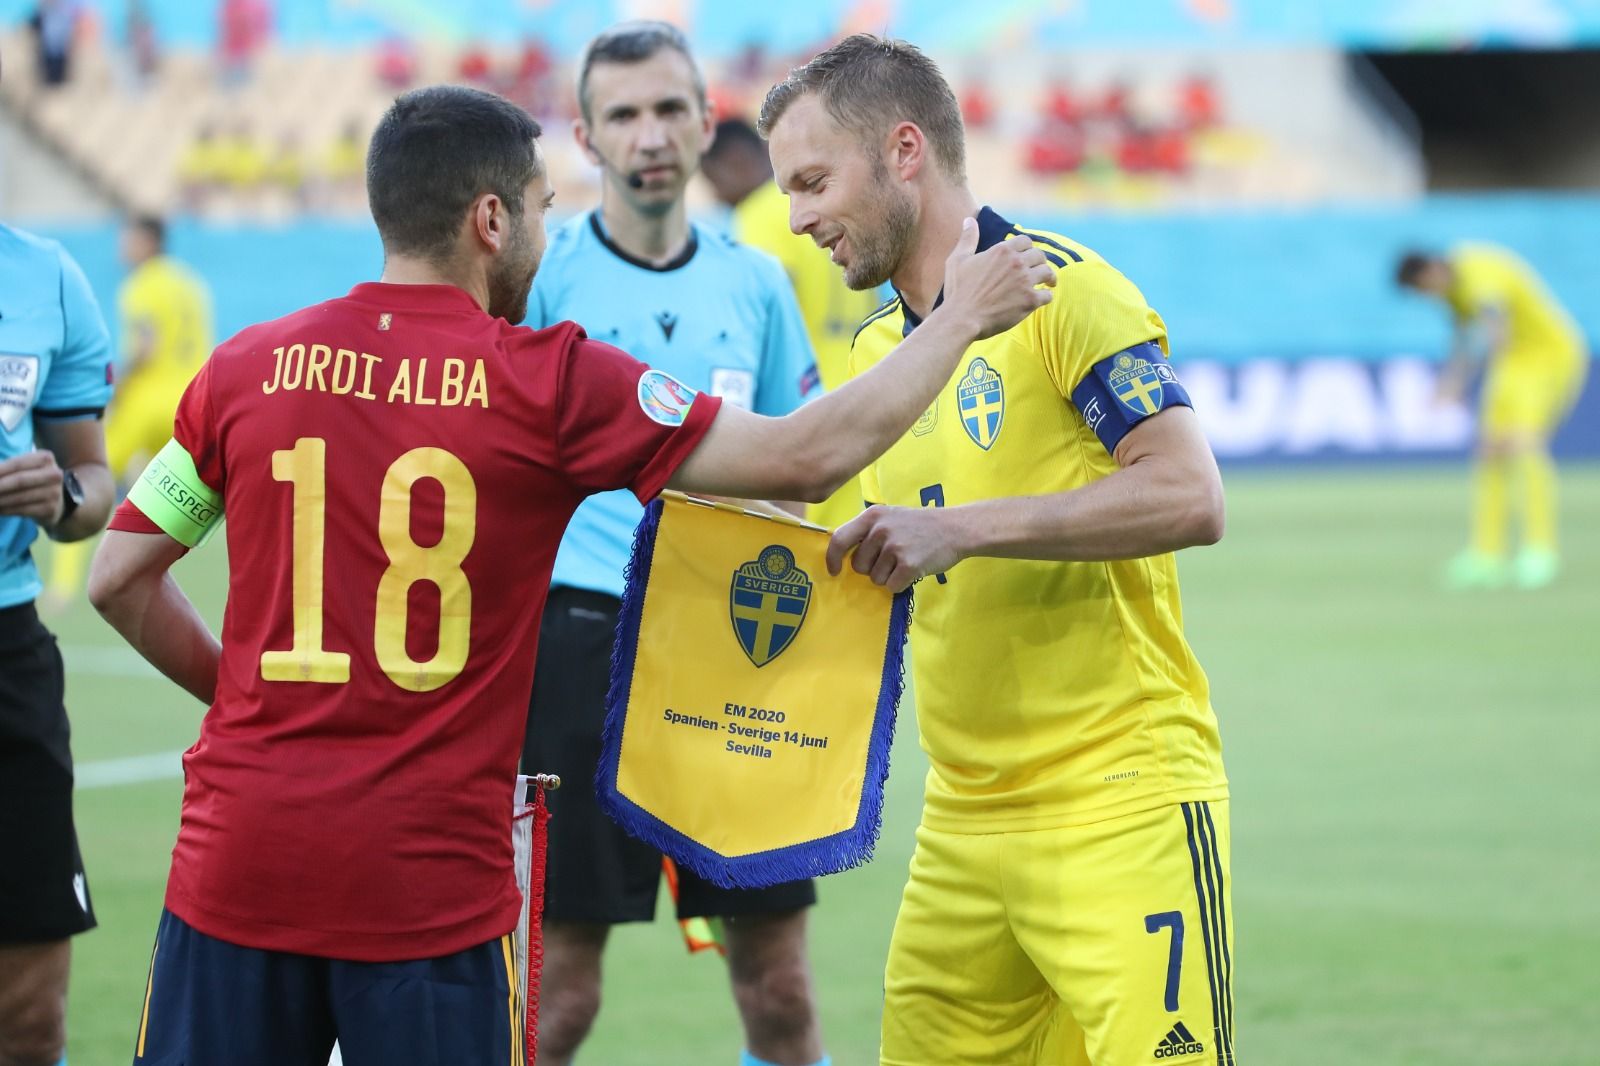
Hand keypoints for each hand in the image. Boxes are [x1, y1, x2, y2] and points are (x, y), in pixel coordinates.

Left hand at [0, 450, 64, 525]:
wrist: (60, 500)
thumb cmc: (34, 479)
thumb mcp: (27, 467)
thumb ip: (7, 467)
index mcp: (46, 458)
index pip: (16, 464)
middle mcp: (54, 474)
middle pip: (19, 480)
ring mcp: (54, 493)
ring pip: (19, 497)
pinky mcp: (50, 509)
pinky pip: (22, 510)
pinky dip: (5, 510)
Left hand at [826, 505, 961, 593]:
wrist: (955, 528)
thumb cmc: (920, 525)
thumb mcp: (890, 516)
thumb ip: (868, 529)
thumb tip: (842, 553)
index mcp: (872, 516)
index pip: (839, 539)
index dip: (832, 558)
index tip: (834, 571)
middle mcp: (880, 530)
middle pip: (858, 565)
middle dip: (872, 568)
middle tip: (892, 558)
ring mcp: (894, 547)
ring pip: (875, 578)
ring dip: (888, 576)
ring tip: (905, 560)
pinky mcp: (908, 565)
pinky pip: (892, 586)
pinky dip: (901, 583)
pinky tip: (913, 569)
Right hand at [938, 218, 1055, 339]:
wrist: (962, 318)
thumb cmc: (958, 290)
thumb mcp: (958, 259)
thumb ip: (968, 238)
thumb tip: (969, 219)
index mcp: (1002, 251)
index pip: (1025, 240)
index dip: (1027, 247)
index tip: (1027, 254)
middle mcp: (1017, 263)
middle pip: (1040, 255)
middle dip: (1040, 261)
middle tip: (1038, 269)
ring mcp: (1025, 282)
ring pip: (1048, 272)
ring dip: (1048, 277)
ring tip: (1047, 282)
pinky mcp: (1030, 301)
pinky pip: (1047, 295)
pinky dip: (1046, 296)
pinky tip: (1042, 298)